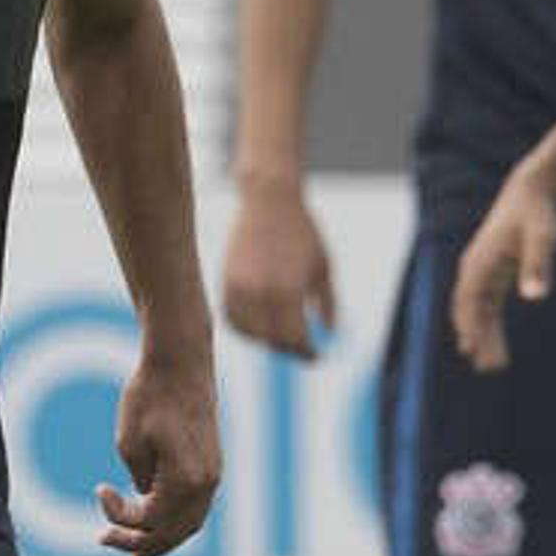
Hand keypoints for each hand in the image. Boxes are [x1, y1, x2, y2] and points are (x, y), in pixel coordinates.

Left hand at [97, 346, 221, 555]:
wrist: (181, 361)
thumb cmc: (150, 396)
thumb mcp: (129, 443)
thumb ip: (138, 481)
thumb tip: (146, 499)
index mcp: (186, 480)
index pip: (150, 520)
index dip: (118, 516)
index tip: (99, 489)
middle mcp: (207, 483)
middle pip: (174, 533)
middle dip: (140, 543)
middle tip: (106, 540)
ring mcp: (214, 474)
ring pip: (190, 524)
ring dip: (161, 538)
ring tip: (136, 549)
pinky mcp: (212, 463)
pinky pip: (196, 506)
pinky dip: (176, 520)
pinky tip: (157, 519)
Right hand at [220, 182, 338, 359]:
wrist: (269, 199)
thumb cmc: (303, 232)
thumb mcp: (324, 268)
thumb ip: (328, 304)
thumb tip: (330, 334)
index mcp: (288, 291)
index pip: (294, 338)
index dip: (306, 352)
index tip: (315, 356)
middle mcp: (260, 293)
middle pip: (271, 340)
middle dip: (288, 348)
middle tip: (300, 348)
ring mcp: (239, 287)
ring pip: (248, 332)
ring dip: (264, 340)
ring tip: (279, 336)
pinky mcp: (226, 280)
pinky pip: (231, 317)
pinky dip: (244, 327)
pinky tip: (259, 323)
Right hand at [450, 178, 555, 371]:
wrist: (530, 192)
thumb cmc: (537, 214)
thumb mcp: (542, 238)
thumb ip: (538, 266)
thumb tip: (535, 298)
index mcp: (481, 261)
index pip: (469, 299)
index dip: (470, 325)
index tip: (474, 350)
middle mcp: (475, 268)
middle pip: (470, 310)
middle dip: (477, 339)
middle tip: (489, 369)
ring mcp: (481, 272)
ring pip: (477, 312)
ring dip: (483, 337)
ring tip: (494, 366)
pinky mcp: (492, 275)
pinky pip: (486, 307)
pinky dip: (488, 326)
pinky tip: (494, 348)